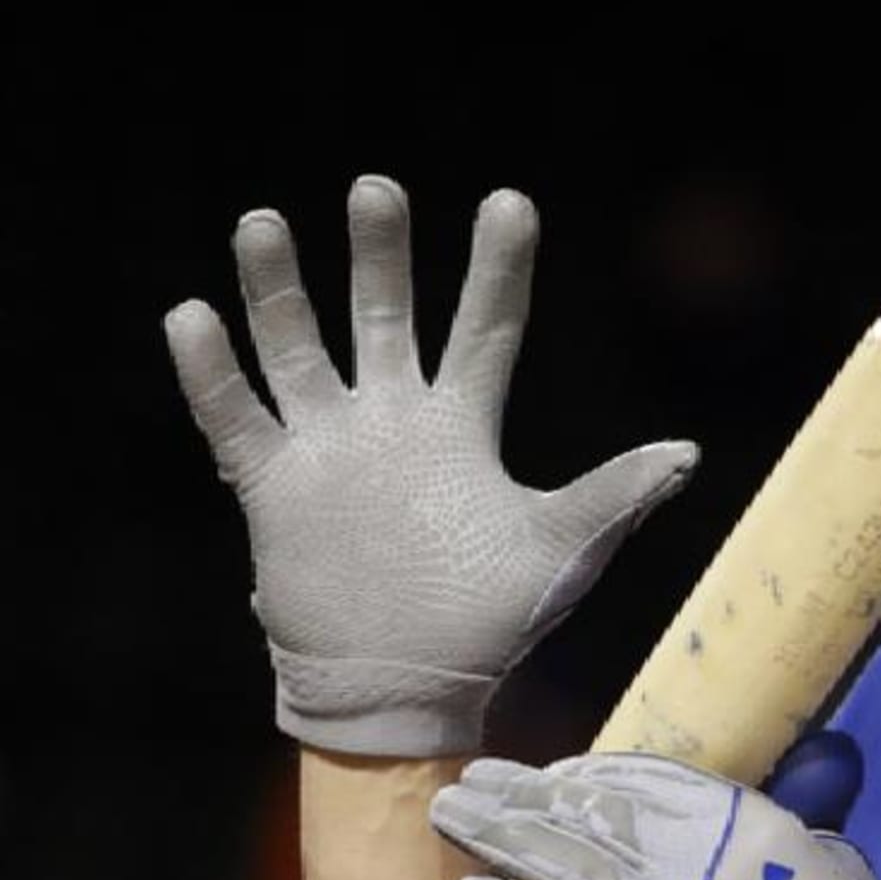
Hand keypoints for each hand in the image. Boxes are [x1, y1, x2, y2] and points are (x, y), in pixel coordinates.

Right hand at [163, 177, 697, 756]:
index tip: (509, 200)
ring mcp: (329, 448)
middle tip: (376, 188)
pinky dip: (212, 372)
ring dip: (278, 289)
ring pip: (297, 347)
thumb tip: (688, 453)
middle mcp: (391, 420)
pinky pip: (234, 418)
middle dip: (379, 254)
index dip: (496, 267)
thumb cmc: (487, 626)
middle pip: (382, 316)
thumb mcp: (559, 553)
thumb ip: (614, 497)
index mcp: (461, 425)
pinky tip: (191, 316)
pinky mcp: (274, 486)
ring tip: (264, 222)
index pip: (484, 327)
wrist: (401, 691)